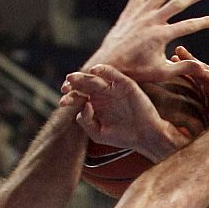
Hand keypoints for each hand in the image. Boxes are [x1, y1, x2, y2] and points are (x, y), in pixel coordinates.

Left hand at [61, 65, 190, 161]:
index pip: (78, 98)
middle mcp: (102, 96)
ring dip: (83, 77)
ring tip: (73, 78)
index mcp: (94, 106)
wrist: (146, 136)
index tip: (62, 102)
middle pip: (84, 86)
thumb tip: (83, 105)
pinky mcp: (125, 84)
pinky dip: (103, 70)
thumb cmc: (122, 137)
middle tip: (65, 86)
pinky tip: (94, 71)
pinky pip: (112, 74)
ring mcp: (113, 89)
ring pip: (95, 79)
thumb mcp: (98, 134)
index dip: (69, 98)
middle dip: (73, 85)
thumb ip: (85, 122)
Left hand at [83, 0, 208, 80]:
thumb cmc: (134, 72)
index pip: (190, 26)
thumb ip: (182, 68)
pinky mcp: (129, 14)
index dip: (206, 21)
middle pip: (178, 4)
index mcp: (161, 35)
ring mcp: (140, 15)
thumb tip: (203, 68)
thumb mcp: (160, 73)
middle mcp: (152, 21)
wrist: (107, 64)